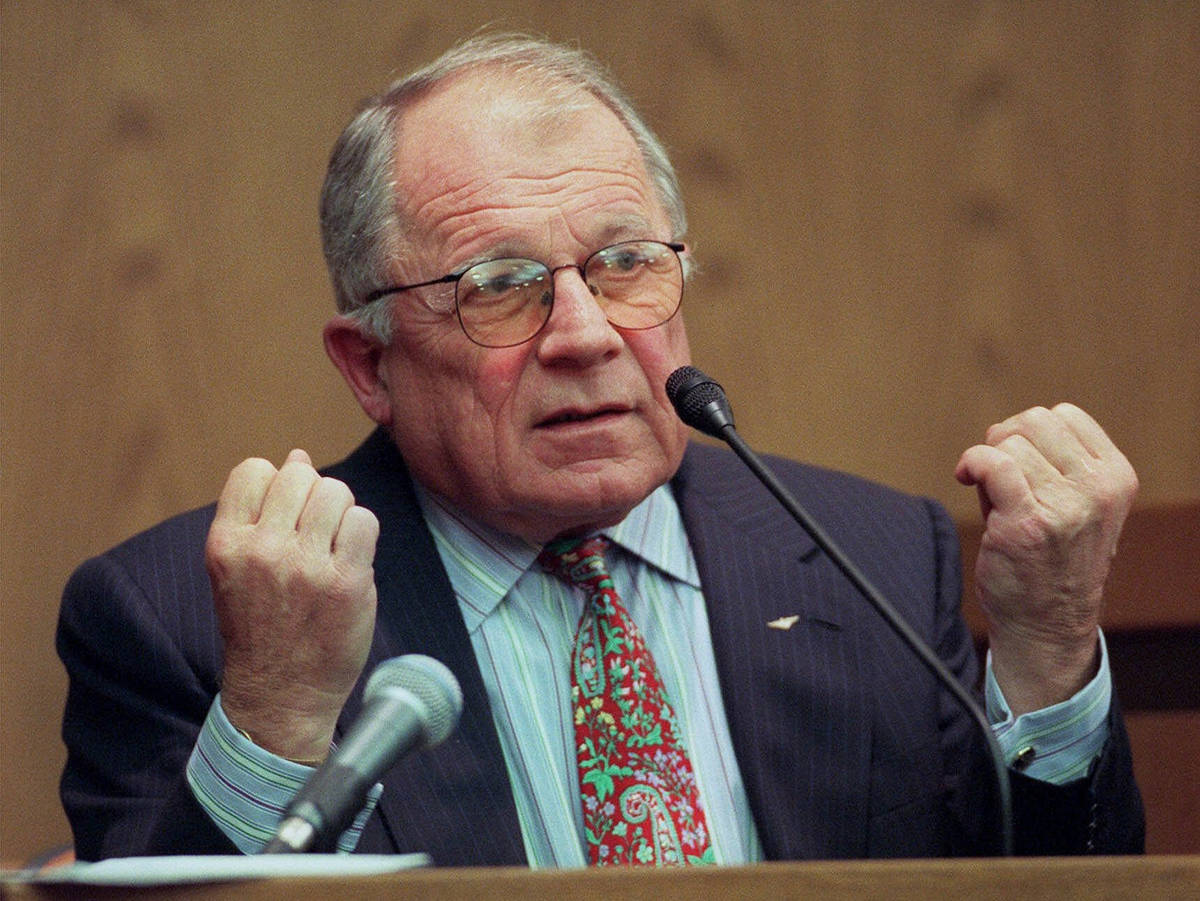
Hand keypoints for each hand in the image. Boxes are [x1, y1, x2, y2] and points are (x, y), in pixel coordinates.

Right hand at [205, 449, 378, 761]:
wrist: (280, 695)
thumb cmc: (264, 626)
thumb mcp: (241, 567)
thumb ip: (263, 512)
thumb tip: (298, 456)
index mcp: (226, 543)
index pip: (255, 470)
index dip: (277, 484)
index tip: (283, 517)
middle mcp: (262, 550)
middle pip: (301, 475)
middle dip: (313, 494)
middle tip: (313, 534)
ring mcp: (306, 567)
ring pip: (337, 492)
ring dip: (341, 513)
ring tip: (332, 547)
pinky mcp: (347, 583)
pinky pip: (365, 521)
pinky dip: (363, 533)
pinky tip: (351, 560)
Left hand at [955, 404, 1136, 712]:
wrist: (1047, 623)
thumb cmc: (1051, 557)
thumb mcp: (1077, 503)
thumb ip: (1055, 461)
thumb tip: (1005, 428)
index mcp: (1116, 477)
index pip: (1065, 416)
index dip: (1029, 433)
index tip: (1019, 462)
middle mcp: (1098, 489)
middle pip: (1033, 422)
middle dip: (1005, 442)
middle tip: (1001, 480)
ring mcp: (1065, 507)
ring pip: (1008, 444)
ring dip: (989, 464)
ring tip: (998, 500)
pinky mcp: (1025, 524)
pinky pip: (992, 464)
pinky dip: (971, 462)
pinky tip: (965, 477)